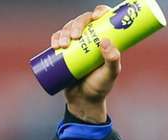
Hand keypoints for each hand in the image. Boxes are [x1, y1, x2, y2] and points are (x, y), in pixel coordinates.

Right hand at [49, 5, 120, 122]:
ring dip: (64, 31)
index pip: (103, 20)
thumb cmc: (100, 86)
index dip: (100, 12)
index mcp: (104, 40)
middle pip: (83, 21)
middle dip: (77, 24)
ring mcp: (77, 44)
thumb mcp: (110, 74)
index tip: (97, 16)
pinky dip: (55, 38)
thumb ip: (113, 60)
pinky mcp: (64, 51)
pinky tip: (55, 44)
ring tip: (64, 45)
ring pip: (68, 28)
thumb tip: (106, 42)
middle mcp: (90, 39)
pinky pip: (57, 39)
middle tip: (75, 36)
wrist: (84, 100)